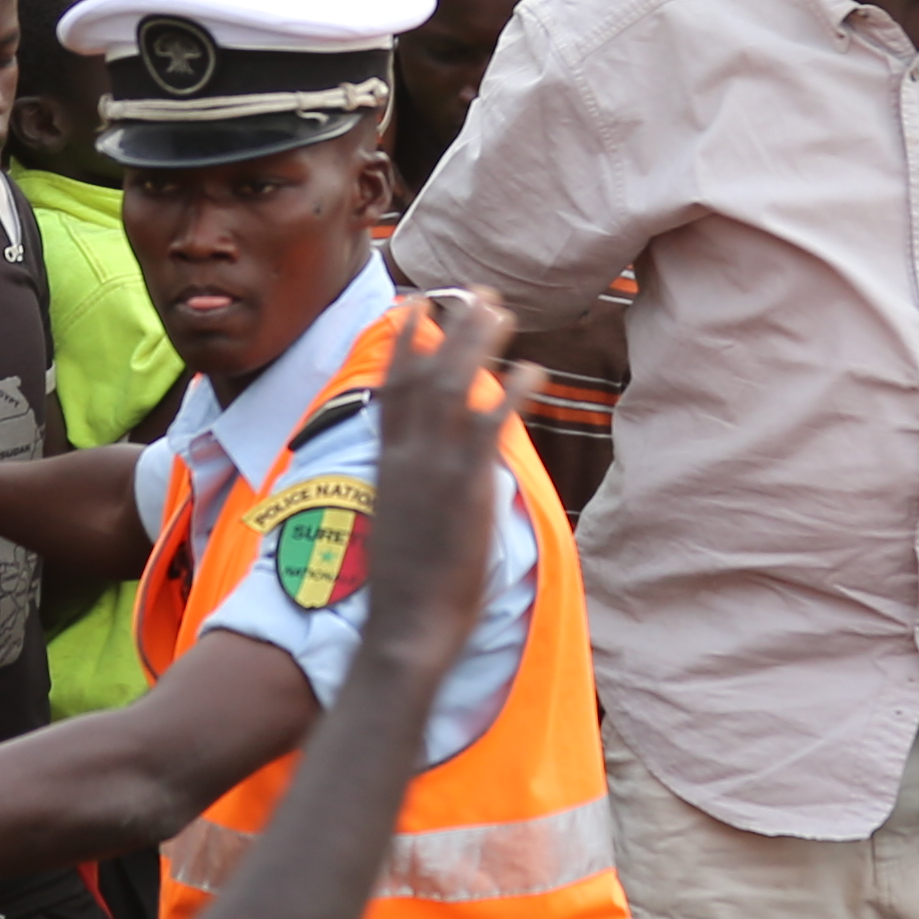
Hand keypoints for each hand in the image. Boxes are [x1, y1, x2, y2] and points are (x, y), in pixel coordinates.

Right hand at [342, 290, 520, 668]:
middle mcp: (406, 456)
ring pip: (452, 386)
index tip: (413, 306)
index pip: (391, 389)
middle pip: (422, 373)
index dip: (402, 344)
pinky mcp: (464, 487)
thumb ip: (413, 483)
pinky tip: (532, 368)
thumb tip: (432, 464)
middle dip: (446, 327)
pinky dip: (510, 393)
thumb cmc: (406, 586)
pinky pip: (489, 426)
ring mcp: (433, 468)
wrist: (405, 625)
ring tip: (500, 310)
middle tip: (472, 292)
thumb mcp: (399, 521)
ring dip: (476, 342)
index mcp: (386, 463)